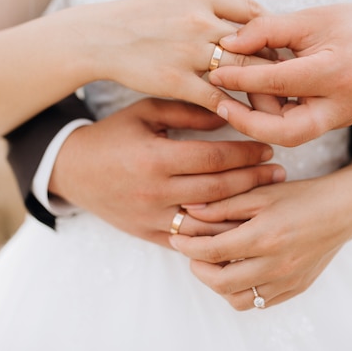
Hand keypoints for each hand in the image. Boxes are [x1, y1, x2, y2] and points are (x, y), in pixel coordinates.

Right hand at [49, 98, 285, 247]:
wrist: (72, 170)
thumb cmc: (112, 135)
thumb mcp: (144, 112)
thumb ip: (186, 109)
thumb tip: (228, 112)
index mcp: (155, 158)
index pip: (213, 159)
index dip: (245, 154)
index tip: (268, 148)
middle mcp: (155, 191)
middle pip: (217, 190)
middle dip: (253, 181)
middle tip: (279, 172)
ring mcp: (151, 217)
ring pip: (208, 223)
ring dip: (241, 212)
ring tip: (267, 200)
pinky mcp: (148, 234)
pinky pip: (188, 240)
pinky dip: (215, 235)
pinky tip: (238, 224)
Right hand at [76, 0, 273, 111]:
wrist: (100, 36)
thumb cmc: (141, 18)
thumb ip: (214, 7)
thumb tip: (248, 24)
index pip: (255, 13)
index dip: (272, 35)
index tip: (279, 51)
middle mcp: (200, 19)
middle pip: (256, 43)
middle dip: (275, 64)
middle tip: (289, 82)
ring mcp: (188, 50)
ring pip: (241, 71)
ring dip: (261, 88)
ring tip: (274, 103)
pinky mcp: (175, 80)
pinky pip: (216, 97)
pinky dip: (234, 107)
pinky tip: (242, 115)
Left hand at [169, 172, 351, 309]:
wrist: (342, 210)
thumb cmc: (301, 196)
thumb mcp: (261, 193)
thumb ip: (224, 204)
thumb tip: (189, 210)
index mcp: (264, 237)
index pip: (211, 252)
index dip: (188, 247)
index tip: (177, 239)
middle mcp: (276, 264)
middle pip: (220, 282)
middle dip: (198, 269)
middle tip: (193, 254)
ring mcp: (287, 280)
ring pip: (238, 299)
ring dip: (218, 285)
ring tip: (214, 264)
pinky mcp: (296, 288)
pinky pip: (259, 302)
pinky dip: (241, 291)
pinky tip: (238, 271)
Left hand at [209, 0, 351, 145]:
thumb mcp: (310, 19)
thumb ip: (267, 30)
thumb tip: (228, 44)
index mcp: (337, 73)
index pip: (279, 83)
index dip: (242, 79)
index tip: (215, 73)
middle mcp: (341, 106)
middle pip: (285, 132)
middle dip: (247, 122)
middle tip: (221, 105)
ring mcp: (339, 119)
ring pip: (288, 133)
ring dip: (260, 115)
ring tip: (246, 87)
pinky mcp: (333, 124)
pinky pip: (296, 128)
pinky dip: (274, 115)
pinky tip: (261, 95)